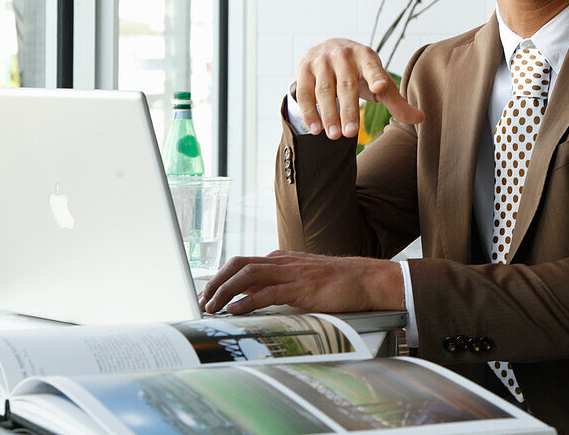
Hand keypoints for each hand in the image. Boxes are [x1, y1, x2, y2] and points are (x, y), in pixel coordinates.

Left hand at [198, 250, 405, 314]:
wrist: (366, 279)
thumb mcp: (302, 279)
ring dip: (225, 291)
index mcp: (281, 259)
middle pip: (239, 265)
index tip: (208, 294)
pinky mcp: (301, 287)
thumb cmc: (337, 282)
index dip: (221, 277)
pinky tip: (236, 310)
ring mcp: (292, 273)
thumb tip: (252, 295)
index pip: (242, 263)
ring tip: (212, 307)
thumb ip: (279, 283)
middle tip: (203, 300)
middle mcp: (283, 261)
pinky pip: (268, 292)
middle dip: (216, 282)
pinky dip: (247, 301)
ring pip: (248, 275)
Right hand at [294, 38, 423, 138]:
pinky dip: (309, 111)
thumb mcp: (379, 83)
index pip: (372, 67)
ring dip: (328, 114)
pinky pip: (304, 92)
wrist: (328, 49)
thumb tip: (420, 118)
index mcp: (366, 57)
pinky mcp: (304, 68)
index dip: (376, 77)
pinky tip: (315, 129)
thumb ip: (396, 101)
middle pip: (346, 84)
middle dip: (348, 110)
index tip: (380, 88)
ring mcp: (322, 60)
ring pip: (324, 89)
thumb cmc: (360, 72)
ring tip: (334, 135)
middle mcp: (343, 55)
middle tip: (350, 134)